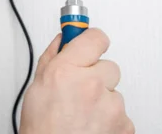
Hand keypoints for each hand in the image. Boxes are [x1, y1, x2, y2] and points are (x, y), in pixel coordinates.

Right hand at [19, 29, 134, 133]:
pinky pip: (121, 111)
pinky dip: (110, 117)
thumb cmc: (42, 128)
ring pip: (114, 90)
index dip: (89, 39)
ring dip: (102, 97)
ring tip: (81, 111)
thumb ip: (52, 57)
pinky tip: (91, 123)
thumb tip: (62, 41)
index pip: (93, 36)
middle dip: (95, 72)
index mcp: (67, 69)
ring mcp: (111, 105)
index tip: (85, 39)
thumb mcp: (36, 86)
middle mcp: (92, 83)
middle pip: (108, 64)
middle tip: (79, 86)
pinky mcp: (124, 123)